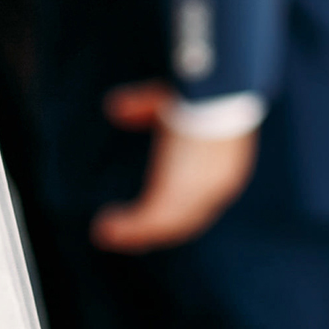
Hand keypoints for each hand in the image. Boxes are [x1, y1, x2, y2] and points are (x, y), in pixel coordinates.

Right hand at [92, 81, 255, 251]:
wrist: (217, 99)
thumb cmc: (199, 93)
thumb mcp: (167, 101)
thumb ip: (143, 107)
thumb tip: (115, 108)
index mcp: (222, 169)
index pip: (201, 197)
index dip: (179, 207)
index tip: (155, 208)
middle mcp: (215, 187)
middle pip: (184, 221)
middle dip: (156, 228)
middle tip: (132, 234)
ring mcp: (197, 198)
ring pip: (166, 226)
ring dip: (137, 233)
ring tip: (109, 234)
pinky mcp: (173, 199)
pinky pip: (148, 223)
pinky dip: (126, 230)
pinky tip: (106, 231)